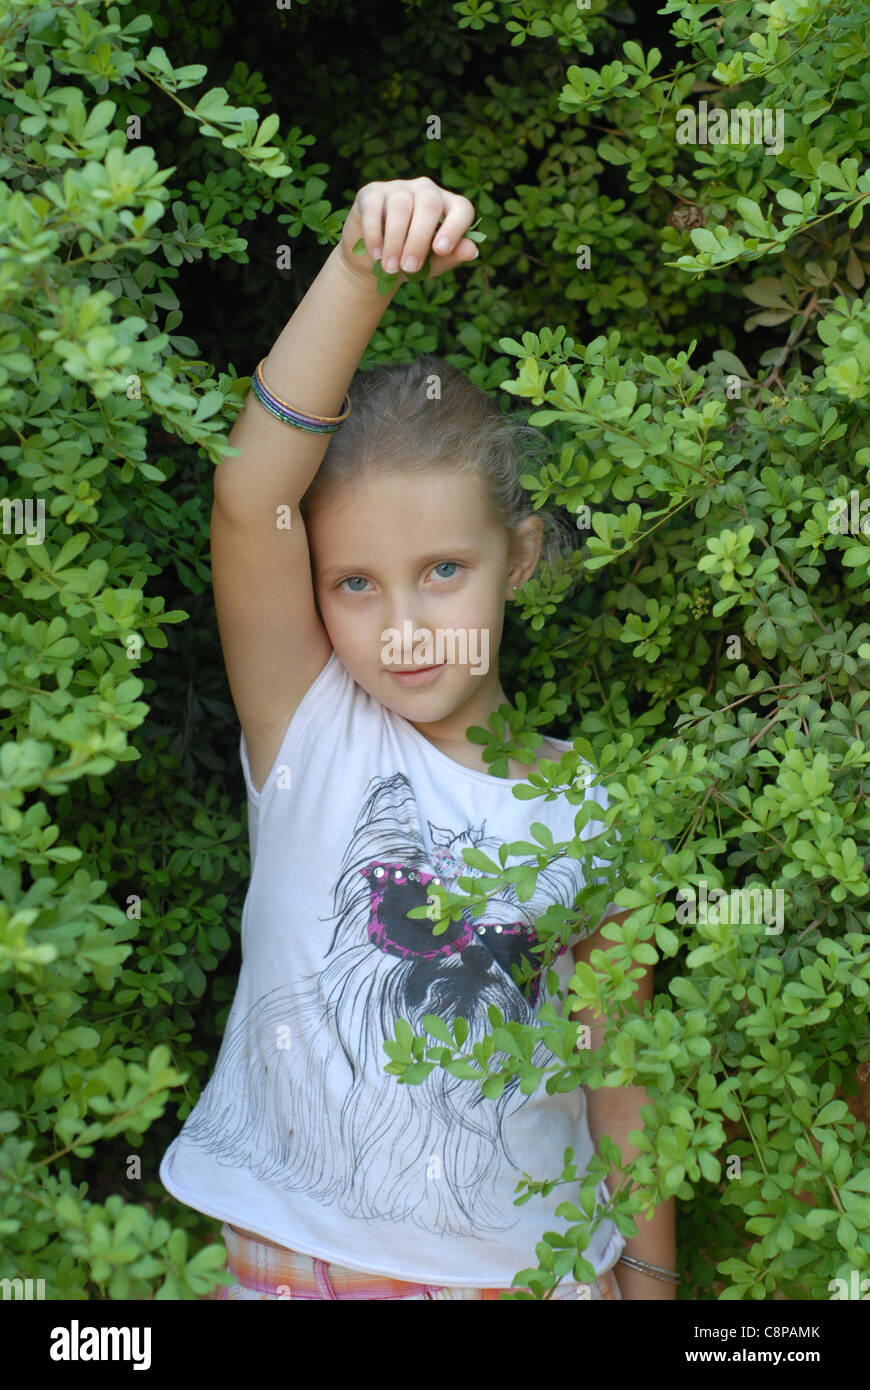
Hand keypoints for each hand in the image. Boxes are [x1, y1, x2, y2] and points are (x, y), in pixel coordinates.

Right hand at [339, 176, 479, 290]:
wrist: (374, 262)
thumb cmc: (411, 260)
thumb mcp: (434, 263)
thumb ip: (452, 256)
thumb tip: (472, 250)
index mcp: (448, 206)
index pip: (462, 208)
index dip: (455, 227)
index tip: (441, 251)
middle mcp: (427, 191)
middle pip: (429, 205)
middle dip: (419, 240)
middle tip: (410, 268)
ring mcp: (399, 188)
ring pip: (401, 206)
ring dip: (395, 241)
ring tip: (391, 267)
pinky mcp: (372, 193)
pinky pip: (374, 208)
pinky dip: (375, 234)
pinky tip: (376, 254)